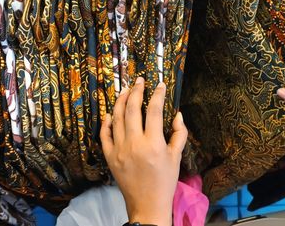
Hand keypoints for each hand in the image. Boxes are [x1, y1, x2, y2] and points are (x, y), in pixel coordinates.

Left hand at [100, 77, 187, 225]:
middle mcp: (135, 143)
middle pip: (132, 109)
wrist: (147, 204)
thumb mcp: (176, 157)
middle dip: (136, 91)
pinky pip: (105, 135)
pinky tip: (110, 113)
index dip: (157, 94)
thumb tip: (177, 115)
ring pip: (117, 118)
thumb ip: (179, 134)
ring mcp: (119, 150)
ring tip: (125, 90)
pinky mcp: (110, 157)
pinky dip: (106, 122)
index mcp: (153, 143)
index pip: (154, 111)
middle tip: (139, 81)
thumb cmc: (165, 181)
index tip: (159, 84)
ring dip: (121, 101)